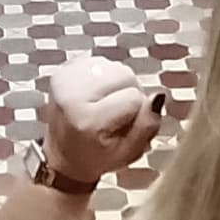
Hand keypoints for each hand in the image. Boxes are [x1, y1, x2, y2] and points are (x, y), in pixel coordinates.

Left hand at [42, 57, 162, 181]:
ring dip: (116, 85)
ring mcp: (65, 80)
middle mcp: (72, 95)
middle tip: (116, 116)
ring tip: (105, 106)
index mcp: (88, 120)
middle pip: (125, 75)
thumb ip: (148, 126)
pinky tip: (96, 96)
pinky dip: (104, 78)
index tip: (124, 126)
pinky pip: (100, 63)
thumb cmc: (96, 157)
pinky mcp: (62, 72)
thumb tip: (157, 96)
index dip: (137, 112)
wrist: (63, 157)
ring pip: (114, 67)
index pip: (134, 97)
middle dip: (128, 93)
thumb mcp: (129, 153)